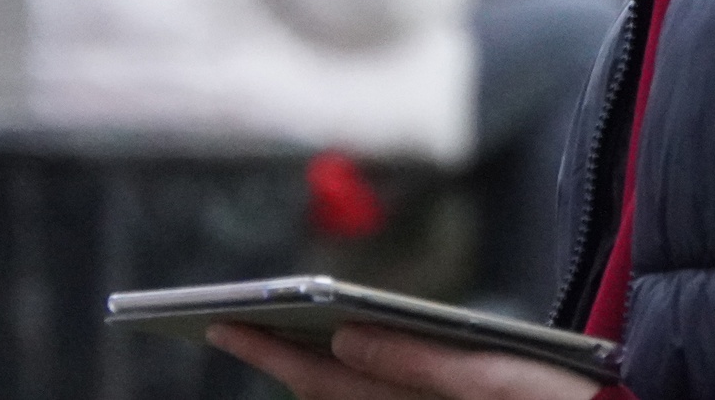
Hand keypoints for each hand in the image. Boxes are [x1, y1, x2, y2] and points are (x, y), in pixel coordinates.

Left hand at [207, 324, 602, 399]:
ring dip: (304, 368)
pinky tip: (336, 357)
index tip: (223, 322)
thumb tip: (344, 339)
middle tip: (222, 322)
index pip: (324, 379)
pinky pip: (381, 396)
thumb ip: (415, 362)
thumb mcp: (492, 379)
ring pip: (349, 396)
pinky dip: (347, 377)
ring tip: (268, 336)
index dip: (271, 350)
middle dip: (275, 355)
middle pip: (327, 389)